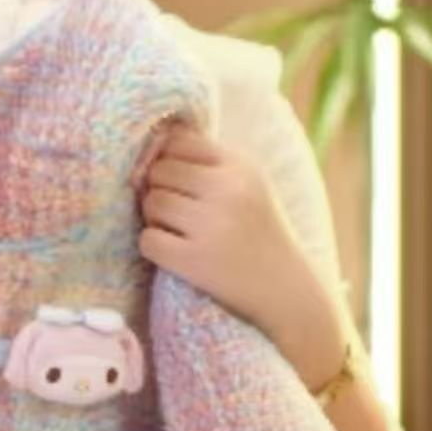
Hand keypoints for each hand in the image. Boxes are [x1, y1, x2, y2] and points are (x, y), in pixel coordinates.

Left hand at [135, 121, 343, 374]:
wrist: (284, 288)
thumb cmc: (257, 234)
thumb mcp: (247, 186)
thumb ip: (208, 164)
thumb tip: (153, 143)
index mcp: (239, 166)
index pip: (178, 141)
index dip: (166, 160)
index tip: (174, 181)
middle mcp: (226, 190)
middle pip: (158, 172)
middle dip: (158, 190)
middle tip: (176, 213)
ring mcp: (210, 225)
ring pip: (150, 203)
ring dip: (154, 219)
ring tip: (178, 232)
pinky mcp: (194, 261)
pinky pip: (147, 240)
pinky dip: (153, 247)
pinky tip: (173, 254)